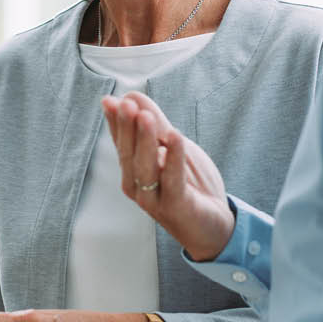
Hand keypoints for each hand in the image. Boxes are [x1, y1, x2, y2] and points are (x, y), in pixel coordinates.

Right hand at [102, 91, 234, 260]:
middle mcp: (137, 186)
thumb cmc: (190, 185)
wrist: (212, 225)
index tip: (110, 100)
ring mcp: (153, 199)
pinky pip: (173, 180)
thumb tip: (132, 96)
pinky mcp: (176, 207)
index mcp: (133, 170)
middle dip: (127, 128)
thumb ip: (155, 124)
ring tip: (146, 117)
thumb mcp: (174, 148)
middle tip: (126, 104)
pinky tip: (175, 137)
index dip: (115, 122)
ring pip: (145, 167)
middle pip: (129, 154)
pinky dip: (173, 158)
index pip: (121, 142)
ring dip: (145, 141)